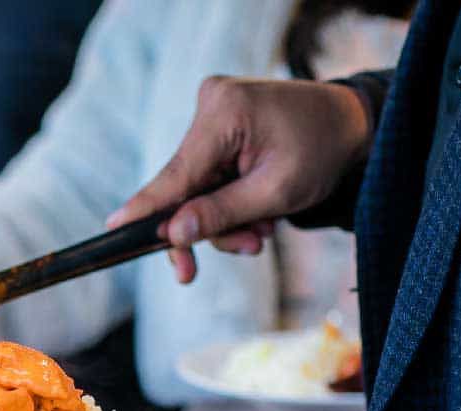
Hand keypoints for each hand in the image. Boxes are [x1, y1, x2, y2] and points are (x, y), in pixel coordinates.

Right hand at [107, 77, 372, 282]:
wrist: (347, 123)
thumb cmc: (321, 153)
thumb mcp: (275, 193)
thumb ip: (221, 214)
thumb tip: (172, 234)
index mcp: (225, 113)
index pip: (176, 175)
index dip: (147, 209)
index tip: (113, 229)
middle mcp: (211, 103)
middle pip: (185, 186)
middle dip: (210, 226)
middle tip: (232, 257)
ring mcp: (213, 110)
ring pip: (197, 188)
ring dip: (226, 219)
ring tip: (263, 231)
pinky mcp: (218, 122)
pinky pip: (208, 176)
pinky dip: (229, 200)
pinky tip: (258, 211)